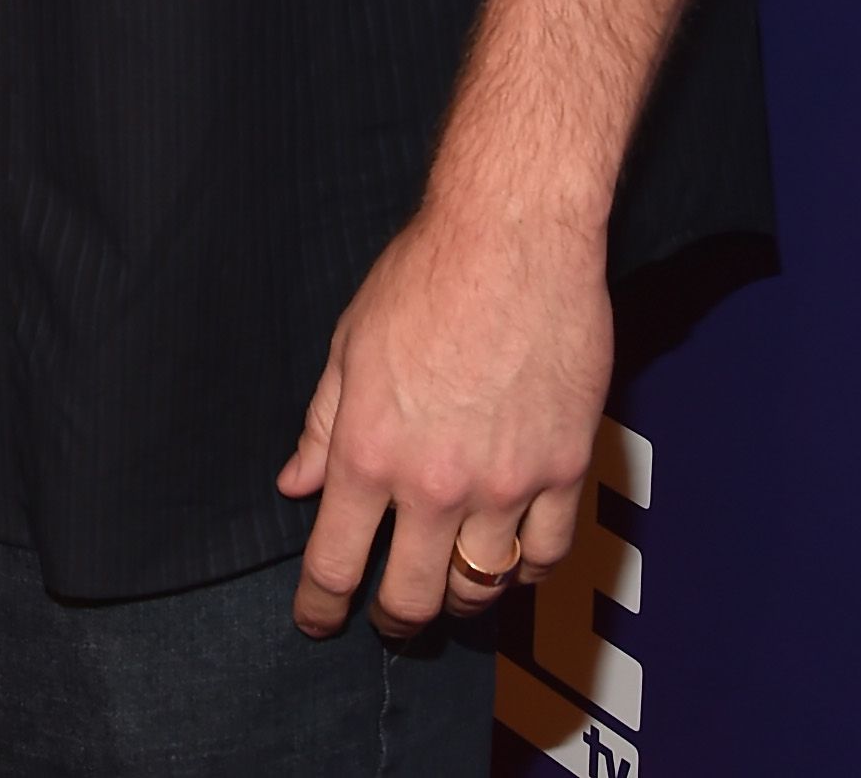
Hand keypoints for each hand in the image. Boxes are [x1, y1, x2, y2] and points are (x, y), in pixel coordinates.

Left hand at [276, 200, 609, 637]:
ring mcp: (506, 485)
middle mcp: (436, 483)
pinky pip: (546, 557)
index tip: (316, 621)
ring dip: (461, 598)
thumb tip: (295, 483)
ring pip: (482, 588)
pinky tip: (512, 557)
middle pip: (412, 597)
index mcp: (370, 452)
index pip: (334, 562)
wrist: (512, 238)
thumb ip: (323, 425)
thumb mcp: (349, 346)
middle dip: (394, 620)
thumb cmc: (423, 277)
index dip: (320, 606)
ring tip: (450, 583)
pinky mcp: (564, 471)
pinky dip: (526, 570)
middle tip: (389, 617)